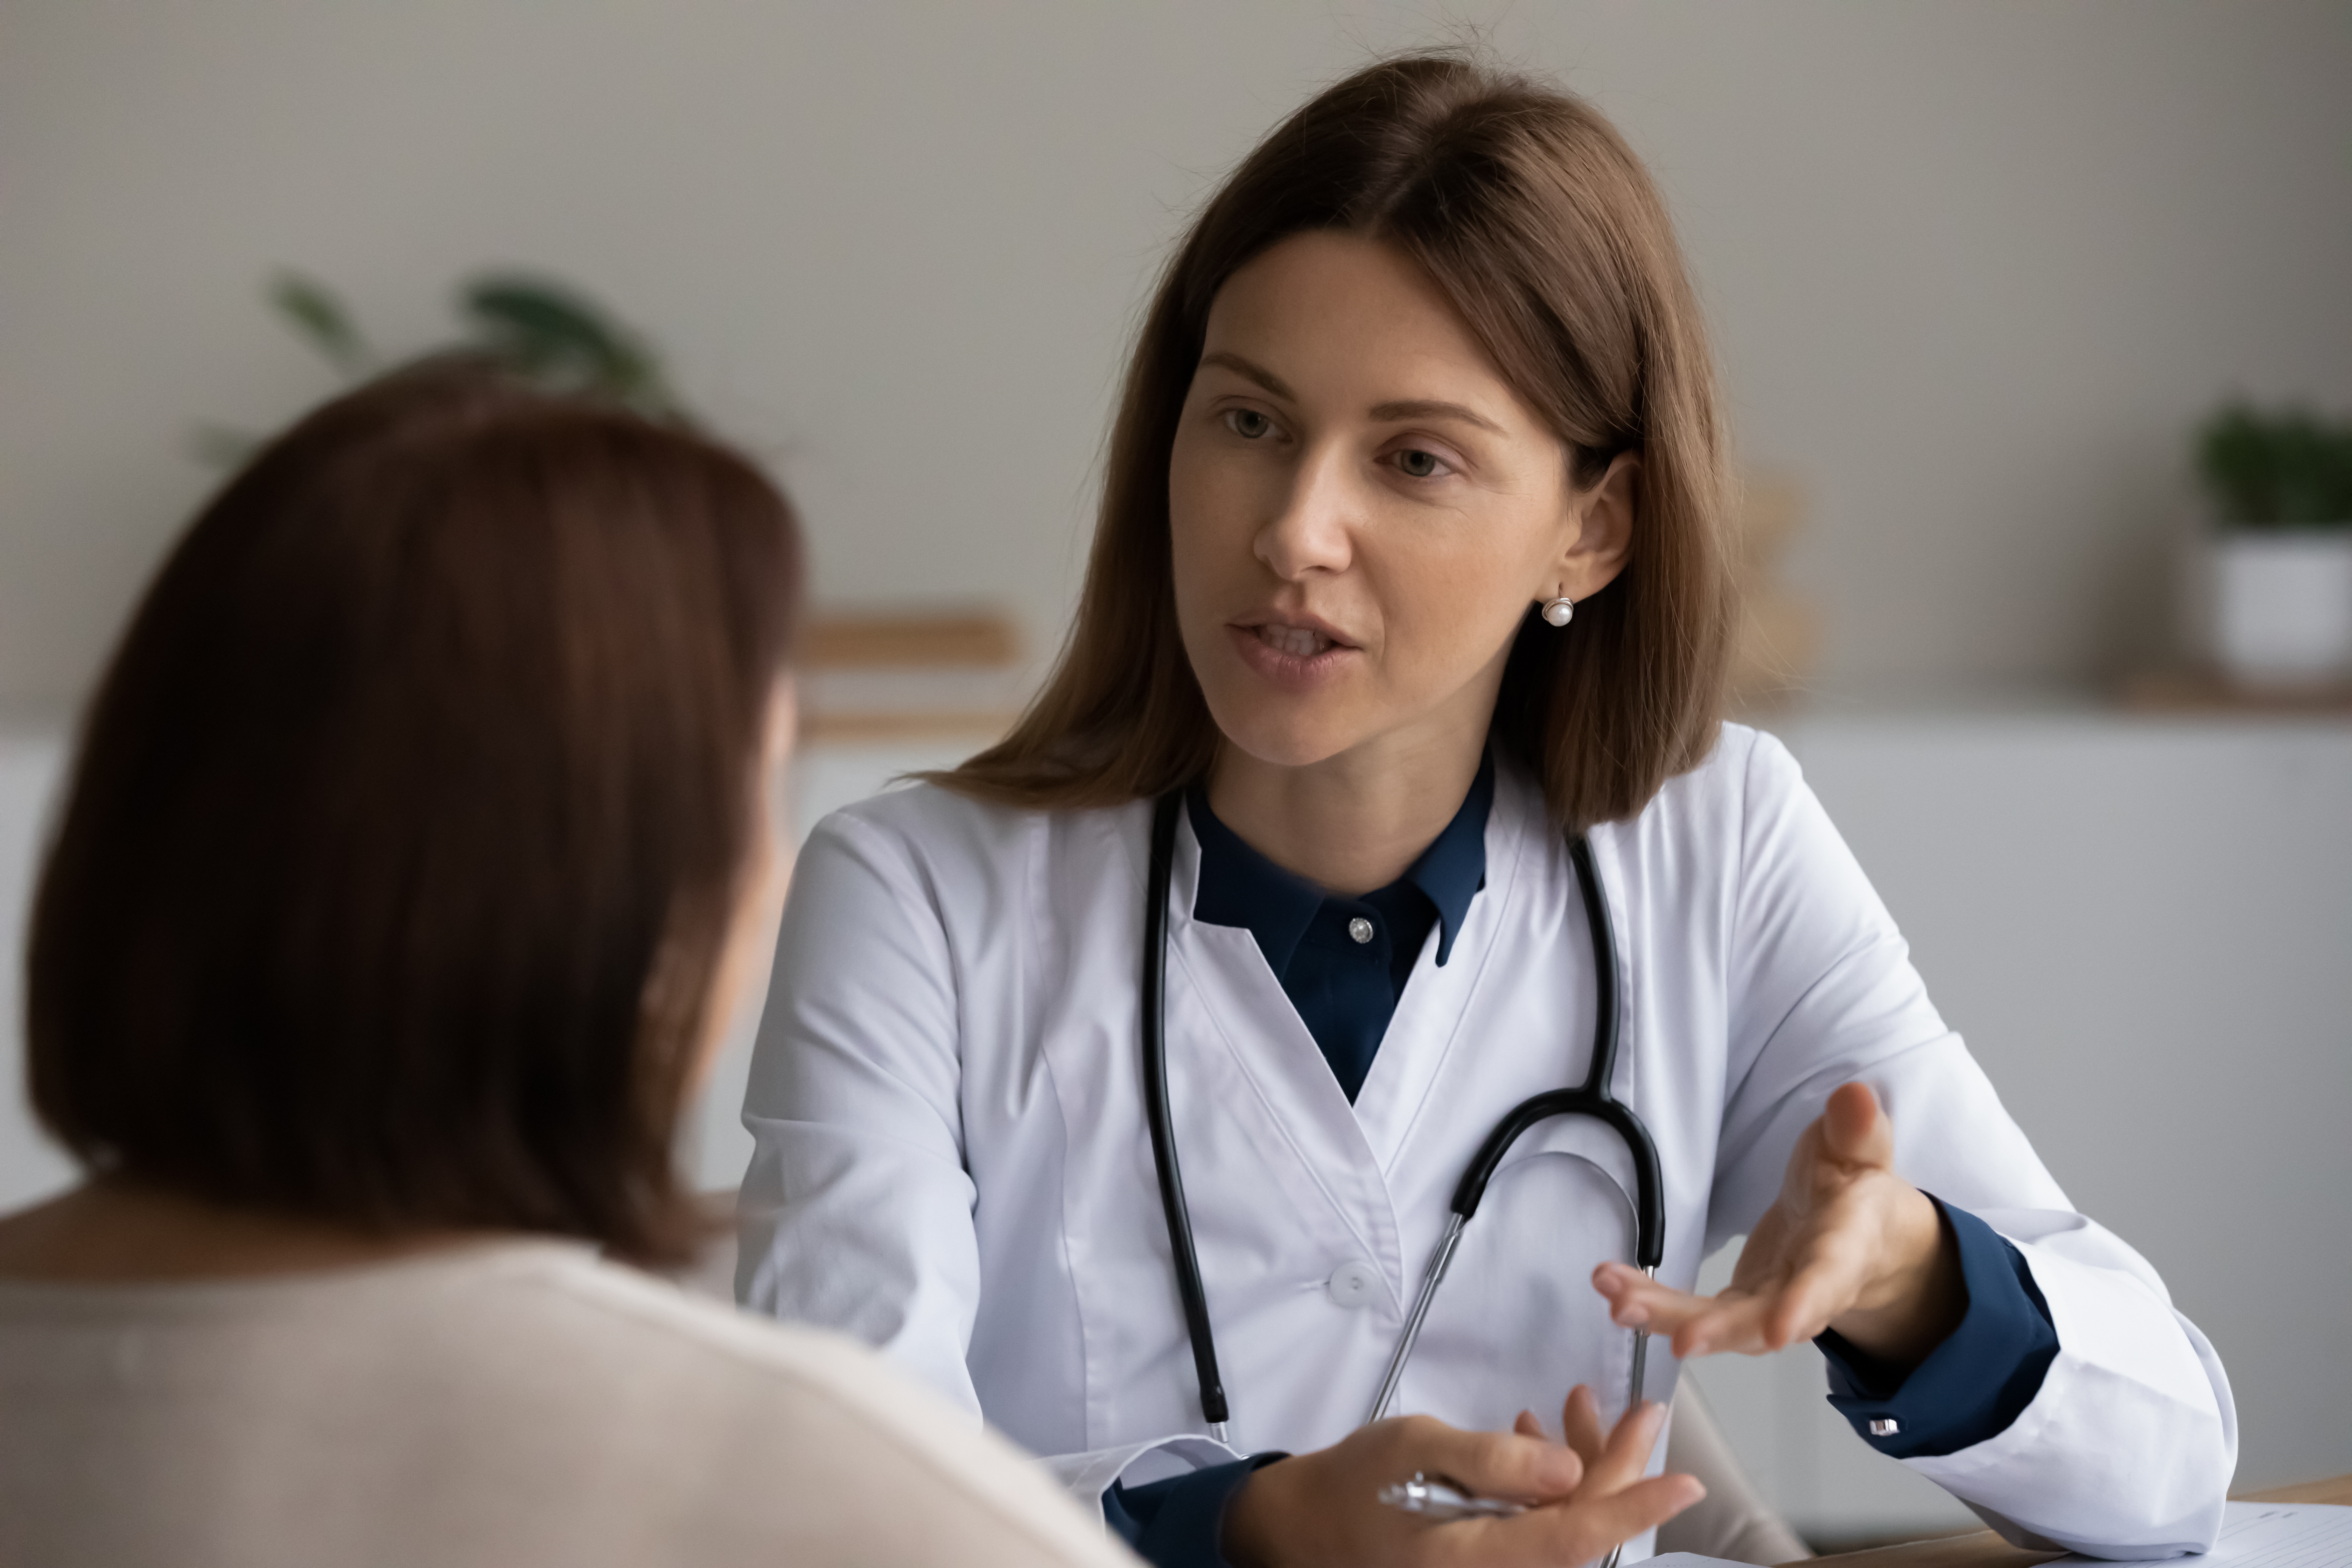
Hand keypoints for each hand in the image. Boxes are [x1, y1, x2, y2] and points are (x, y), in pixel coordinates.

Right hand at [1221, 1385, 1701, 1567]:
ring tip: (1578, 1403)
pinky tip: (1532, 1433)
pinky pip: (1536, 1522)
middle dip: (1617, 1468)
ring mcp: (1493, 1566)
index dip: (1632, 1509)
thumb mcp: (1416, 1450)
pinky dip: (1547, 1478)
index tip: (1682, 1481)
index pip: (1575, 1539)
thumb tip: (1567, 1470)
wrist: (1306, 1526)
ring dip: (1582, 1464)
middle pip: (1579, 1528)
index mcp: (1479, 1559)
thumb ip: (1491, 1461)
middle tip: (1640, 1411)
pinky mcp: (1487, 1556)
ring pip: (1562, 1520)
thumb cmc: (1355, 1483)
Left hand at [1593, 1082, 1963, 1367]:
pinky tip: (1615, 1294)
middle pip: (1764, 1318)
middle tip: (1680, 1338)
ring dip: (1668, 1319)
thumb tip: (1855, 1097)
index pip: (1828, 1279)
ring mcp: (1769, 1304)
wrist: (1860, 1231)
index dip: (1805, 1304)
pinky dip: (1655, 1307)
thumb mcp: (1859, 1149)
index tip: (1778, 1330)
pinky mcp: (1739, 1304)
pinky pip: (1696, 1314)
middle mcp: (1806, 1290)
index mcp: (1845, 1249)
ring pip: (1722, 1324)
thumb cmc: (1853, 1185)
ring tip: (1619, 1305)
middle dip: (1720, 1329)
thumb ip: (1856, 1129)